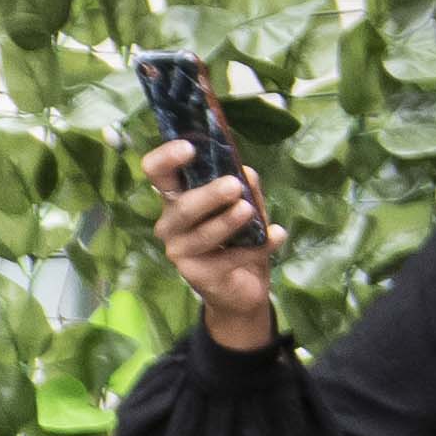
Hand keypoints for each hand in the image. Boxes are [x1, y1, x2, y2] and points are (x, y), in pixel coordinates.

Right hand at [141, 140, 280, 351]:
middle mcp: (170, 224)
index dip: (166, 158)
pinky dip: (256, 247)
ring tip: (249, 211)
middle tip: (234, 186)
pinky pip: (228, 259)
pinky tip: (277, 236)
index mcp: (177, 197)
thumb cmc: (238, 238)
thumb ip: (246, 187)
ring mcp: (180, 252)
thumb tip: (246, 174)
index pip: (157, 172)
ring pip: (203, 234)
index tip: (190, 149)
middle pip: (182, 206)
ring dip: (228, 222)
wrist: (242, 287)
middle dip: (208, 195)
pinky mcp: (197, 276)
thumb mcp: (246, 204)